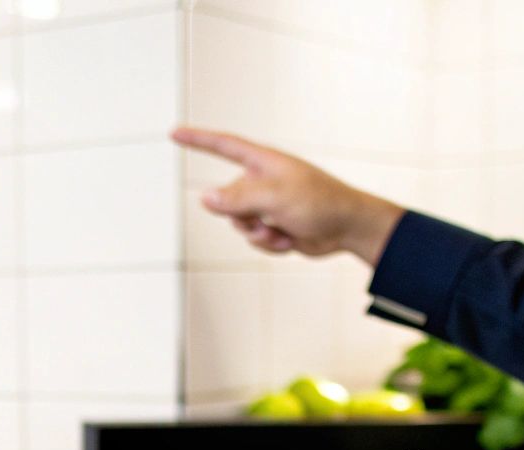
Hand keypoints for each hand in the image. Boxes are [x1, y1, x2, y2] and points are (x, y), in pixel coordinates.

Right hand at [171, 126, 405, 265]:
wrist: (348, 228)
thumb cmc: (321, 202)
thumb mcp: (275, 197)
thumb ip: (237, 197)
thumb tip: (206, 198)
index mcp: (263, 162)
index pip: (223, 145)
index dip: (197, 139)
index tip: (175, 133)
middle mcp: (262, 180)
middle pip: (226, 198)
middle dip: (241, 215)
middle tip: (265, 217)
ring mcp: (267, 203)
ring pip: (238, 223)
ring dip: (256, 232)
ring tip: (281, 229)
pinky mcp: (273, 223)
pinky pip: (253, 238)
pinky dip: (268, 243)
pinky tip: (288, 238)